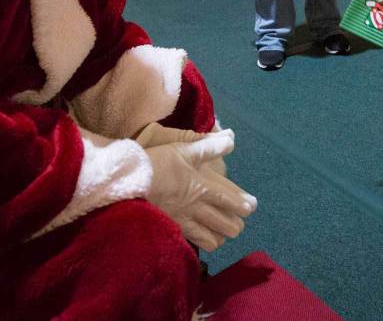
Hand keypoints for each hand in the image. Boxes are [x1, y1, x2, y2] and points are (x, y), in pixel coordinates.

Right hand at [138, 123, 256, 251]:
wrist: (130, 183)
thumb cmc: (159, 163)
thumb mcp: (185, 149)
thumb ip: (210, 146)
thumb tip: (232, 139)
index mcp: (203, 187)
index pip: (230, 200)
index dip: (243, 205)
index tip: (251, 207)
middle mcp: (197, 208)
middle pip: (225, 225)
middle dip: (235, 225)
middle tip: (237, 222)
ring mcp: (184, 222)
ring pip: (212, 239)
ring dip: (220, 236)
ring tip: (222, 233)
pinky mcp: (172, 230)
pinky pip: (193, 243)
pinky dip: (202, 243)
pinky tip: (202, 240)